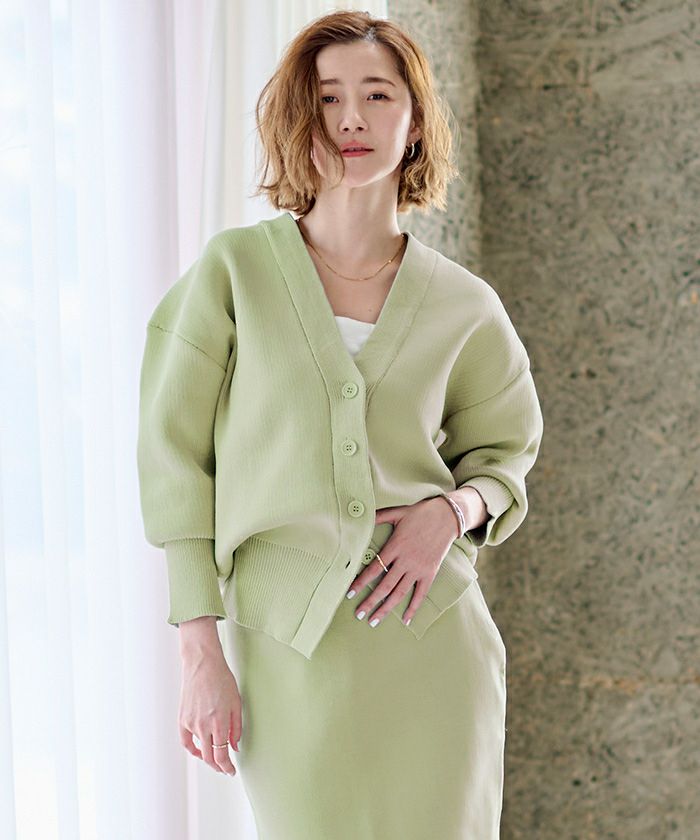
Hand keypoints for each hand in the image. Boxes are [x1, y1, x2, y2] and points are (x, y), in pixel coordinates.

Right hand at [178, 624, 242, 776]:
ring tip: (216, 755)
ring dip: (208, 755)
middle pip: (210, 757)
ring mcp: (191, 723)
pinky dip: (192, 749)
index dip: (227, 767)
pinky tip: (199, 751)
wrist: (202, 664)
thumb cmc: (222, 679)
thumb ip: (237, 727)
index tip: (231, 771)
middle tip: (225, 767)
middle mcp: (203, 726)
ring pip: (199, 749)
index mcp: (219, 722)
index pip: (222, 755)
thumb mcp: (237, 702)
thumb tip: (235, 747)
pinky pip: (186, 741)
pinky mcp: (182, 719)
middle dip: (219, 765)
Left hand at [345, 496, 459, 627]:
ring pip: (400, 593)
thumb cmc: (420, 513)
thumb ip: (378, 517)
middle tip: (358, 614)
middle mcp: (406, 560)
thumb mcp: (397, 512)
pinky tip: (405, 619)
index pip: (374, 569)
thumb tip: (360, 516)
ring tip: (374, 620)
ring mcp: (419, 568)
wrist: (447, 516)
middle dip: (370, 602)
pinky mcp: (430, 572)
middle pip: (384, 586)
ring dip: (386, 608)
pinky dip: (413, 607)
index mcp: (395, 546)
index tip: (349, 593)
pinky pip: (421, 594)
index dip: (360, 582)